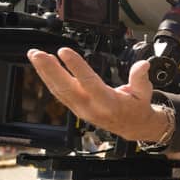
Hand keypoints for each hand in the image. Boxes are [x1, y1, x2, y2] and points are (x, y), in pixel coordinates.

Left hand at [27, 47, 163, 141]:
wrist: (132, 127)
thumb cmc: (137, 107)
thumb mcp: (144, 93)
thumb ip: (140, 77)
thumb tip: (142, 64)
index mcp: (108, 103)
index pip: (88, 83)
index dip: (76, 67)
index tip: (64, 52)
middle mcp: (91, 108)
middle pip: (66, 88)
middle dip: (50, 70)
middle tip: (38, 54)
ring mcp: (81, 109)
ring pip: (59, 90)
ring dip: (45, 72)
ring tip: (35, 55)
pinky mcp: (75, 108)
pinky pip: (59, 93)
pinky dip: (49, 79)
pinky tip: (42, 68)